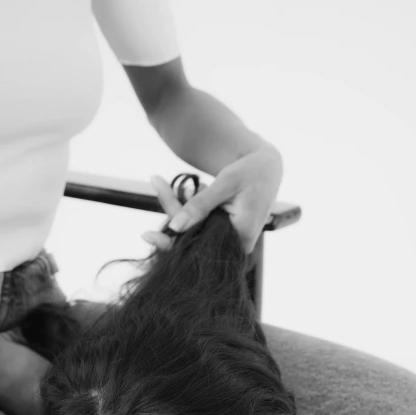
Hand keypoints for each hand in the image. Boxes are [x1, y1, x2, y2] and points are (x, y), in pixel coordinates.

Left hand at [143, 145, 282, 253]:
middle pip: (194, 238)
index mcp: (240, 236)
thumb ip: (200, 206)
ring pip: (195, 231)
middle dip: (172, 213)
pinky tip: (174, 189)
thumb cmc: (251, 171)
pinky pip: (200, 226)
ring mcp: (231, 240)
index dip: (172, 244)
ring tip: (159, 180)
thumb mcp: (225, 183)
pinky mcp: (225, 233)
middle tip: (156, 182)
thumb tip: (174, 227)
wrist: (268, 168)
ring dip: (176, 208)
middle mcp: (236, 244)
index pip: (199, 247)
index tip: (147, 236)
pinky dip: (186, 209)